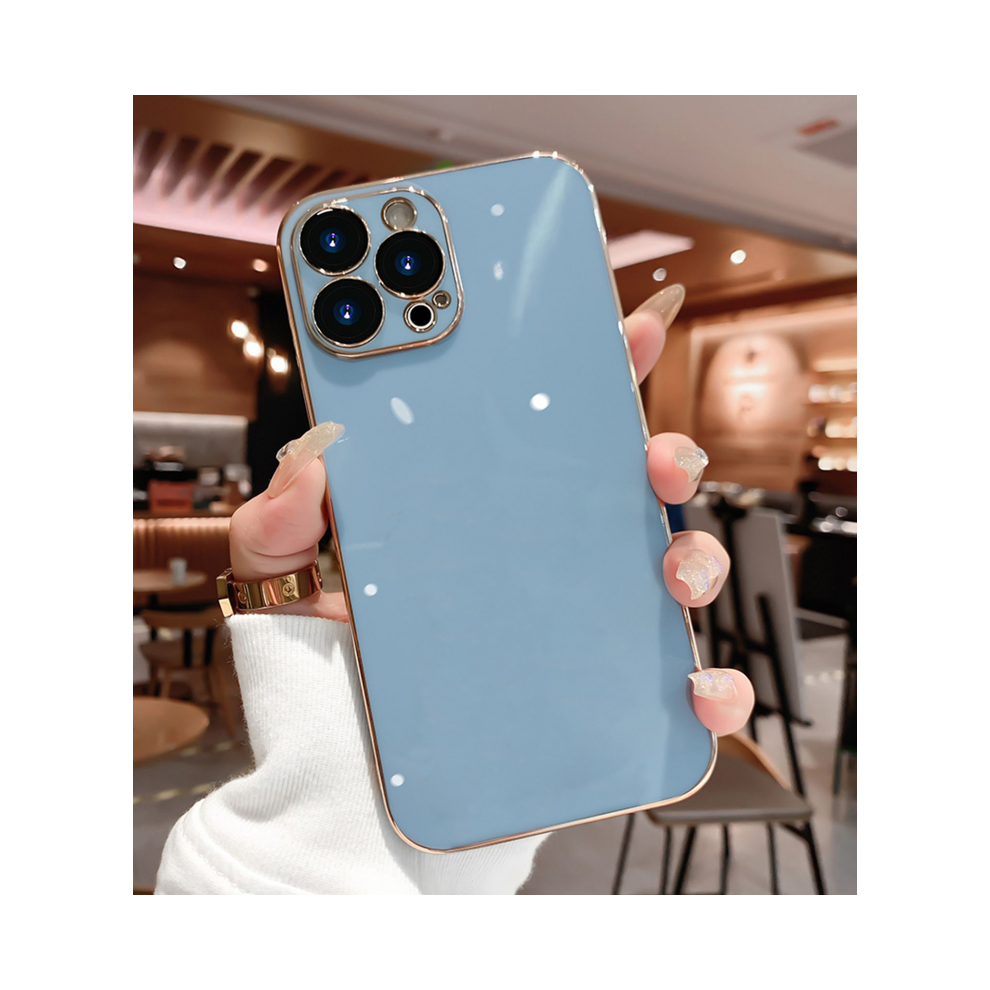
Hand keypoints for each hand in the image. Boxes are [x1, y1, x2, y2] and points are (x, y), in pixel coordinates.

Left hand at [229, 284, 753, 734]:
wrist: (348, 780)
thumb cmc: (333, 671)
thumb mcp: (289, 581)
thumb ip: (280, 520)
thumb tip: (311, 467)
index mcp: (490, 516)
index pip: (554, 432)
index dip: (599, 374)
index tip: (627, 329)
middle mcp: (549, 562)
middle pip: (632, 494)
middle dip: (666, 459)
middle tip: (657, 459)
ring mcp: (583, 630)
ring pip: (674, 575)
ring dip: (698, 560)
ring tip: (672, 572)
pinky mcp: (604, 704)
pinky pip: (680, 694)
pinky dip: (712, 689)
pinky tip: (695, 691)